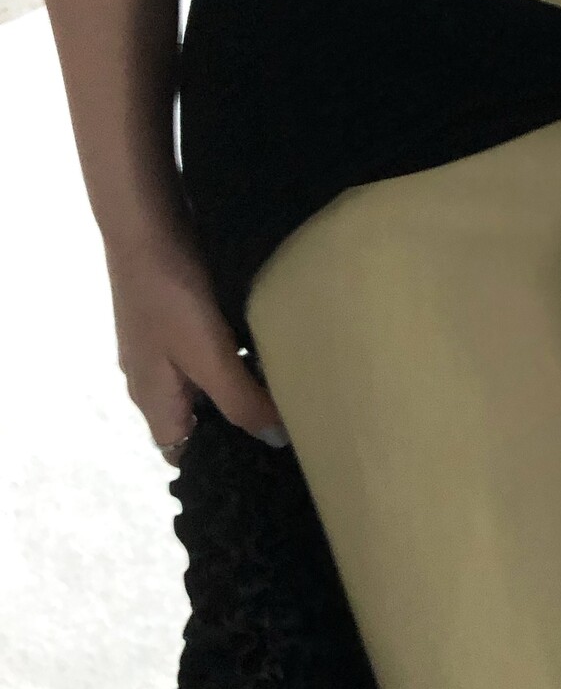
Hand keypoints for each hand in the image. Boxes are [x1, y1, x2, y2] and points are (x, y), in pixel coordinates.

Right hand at [105, 211, 287, 463]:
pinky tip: (264, 350)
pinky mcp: (171, 318)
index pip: (178, 451)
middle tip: (289, 428)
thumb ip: (240, 399)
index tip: (262, 464)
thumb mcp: (208, 355)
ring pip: (200, 385)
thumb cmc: (171, 296)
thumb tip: (274, 442)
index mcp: (152, 398)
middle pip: (192, 419)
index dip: (213, 463)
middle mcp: (150, 379)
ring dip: (236, 391)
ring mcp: (159, 347)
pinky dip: (231, 360)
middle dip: (232, 427)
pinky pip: (203, 354)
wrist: (144, 225)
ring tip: (287, 394)